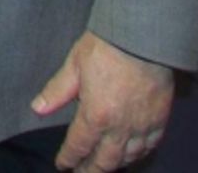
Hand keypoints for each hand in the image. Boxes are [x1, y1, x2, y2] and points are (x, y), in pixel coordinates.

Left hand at [31, 31, 173, 169]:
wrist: (142, 38)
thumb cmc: (104, 47)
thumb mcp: (74, 65)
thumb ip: (57, 91)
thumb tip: (37, 109)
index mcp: (95, 115)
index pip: (79, 145)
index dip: (69, 158)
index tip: (62, 165)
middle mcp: (120, 128)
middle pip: (105, 160)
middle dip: (90, 170)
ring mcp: (142, 126)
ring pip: (128, 158)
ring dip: (113, 164)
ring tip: (102, 166)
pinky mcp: (160, 120)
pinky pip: (150, 147)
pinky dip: (138, 155)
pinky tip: (131, 154)